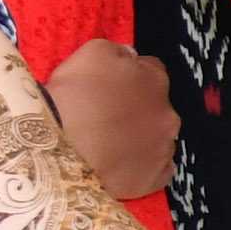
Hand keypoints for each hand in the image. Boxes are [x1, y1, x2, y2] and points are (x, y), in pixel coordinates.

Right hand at [49, 38, 174, 197]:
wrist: (62, 149)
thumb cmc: (74, 96)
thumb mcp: (91, 53)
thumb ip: (117, 51)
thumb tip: (130, 57)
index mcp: (155, 80)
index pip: (151, 70)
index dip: (130, 77)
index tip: (109, 87)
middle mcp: (168, 114)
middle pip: (156, 107)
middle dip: (137, 110)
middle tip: (105, 118)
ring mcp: (164, 149)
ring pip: (157, 139)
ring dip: (139, 139)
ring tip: (109, 146)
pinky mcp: (154, 179)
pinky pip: (156, 171)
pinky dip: (142, 168)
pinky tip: (122, 167)